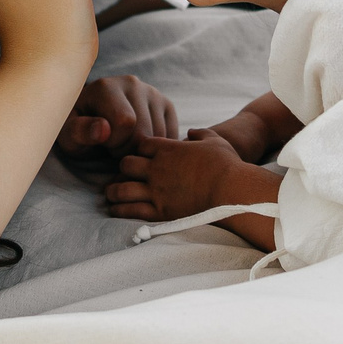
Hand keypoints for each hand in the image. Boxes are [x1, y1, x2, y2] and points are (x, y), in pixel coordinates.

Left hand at [56, 74, 180, 160]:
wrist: (91, 120)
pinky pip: (171, 135)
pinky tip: (139, 144)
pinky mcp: (165, 104)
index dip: (115, 144)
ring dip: (143, 150)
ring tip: (125, 145)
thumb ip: (80, 132)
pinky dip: (157, 147)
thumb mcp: (69, 136)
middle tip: (114, 149)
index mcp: (106, 87)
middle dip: (129, 149)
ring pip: (160, 135)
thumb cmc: (78, 130)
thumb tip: (103, 130)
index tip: (103, 145)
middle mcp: (132, 83)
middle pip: (144, 130)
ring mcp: (152, 92)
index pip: (126, 122)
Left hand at [103, 130, 249, 221]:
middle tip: (124, 172)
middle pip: (126, 164)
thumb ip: (201, 133)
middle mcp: (157, 169)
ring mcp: (156, 190)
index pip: (141, 144)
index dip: (140, 149)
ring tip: (111, 193)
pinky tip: (114, 210)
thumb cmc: (227, 165)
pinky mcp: (160, 211)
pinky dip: (119, 210)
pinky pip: (131, 211)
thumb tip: (192, 132)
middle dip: (124, 167)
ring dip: (114, 190)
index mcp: (168, 149)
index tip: (142, 155)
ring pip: (122, 188)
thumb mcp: (215, 140)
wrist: (232, 191)